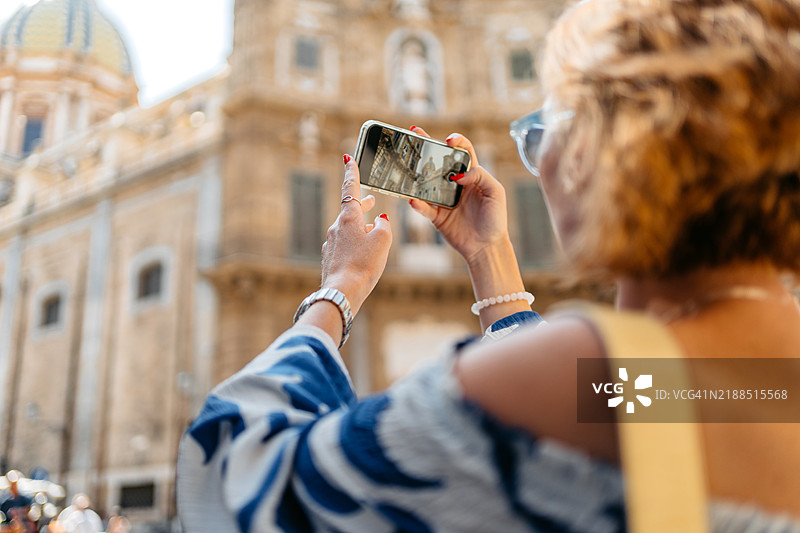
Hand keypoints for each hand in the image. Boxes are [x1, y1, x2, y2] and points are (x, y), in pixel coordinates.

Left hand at [321, 155, 392, 313]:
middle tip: (371, 200)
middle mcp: (336, 228)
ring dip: (361, 228)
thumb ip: (384, 225)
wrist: (342, 292)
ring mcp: (331, 244)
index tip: (347, 157)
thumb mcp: (382, 241)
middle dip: (361, 205)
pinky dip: (356, 245)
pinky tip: (364, 256)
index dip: (351, 172)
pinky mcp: (330, 259)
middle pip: (350, 211)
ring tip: (375, 234)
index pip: (350, 188)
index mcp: (348, 218)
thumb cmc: (363, 265)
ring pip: (348, 230)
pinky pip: (345, 246)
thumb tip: (379, 221)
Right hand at [408, 128, 529, 328]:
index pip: (464, 151)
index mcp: (472, 175)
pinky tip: (413, 198)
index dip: (456, 141)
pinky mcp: (436, 216)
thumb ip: (481, 176)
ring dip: (417, 172)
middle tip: (415, 133)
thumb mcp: (496, 193)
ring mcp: (444, 199)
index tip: (449, 140)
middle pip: (440, 160)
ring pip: (427, 181)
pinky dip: (417, 203)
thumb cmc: (495, 220)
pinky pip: (424, 207)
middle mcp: (456, 184)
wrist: (487, 247)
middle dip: (427, 145)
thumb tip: (458, 174)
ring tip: (408, 164)